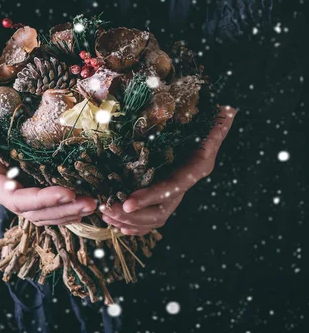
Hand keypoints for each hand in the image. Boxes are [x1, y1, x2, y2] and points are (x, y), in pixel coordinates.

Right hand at [0, 95, 96, 224]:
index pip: (16, 200)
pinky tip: (83, 198)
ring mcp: (16, 185)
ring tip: (92, 204)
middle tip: (90, 203)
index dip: (43, 200)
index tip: (69, 193)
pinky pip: (46, 199)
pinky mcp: (27, 178)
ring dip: (67, 211)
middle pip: (33, 211)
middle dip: (62, 210)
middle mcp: (2, 188)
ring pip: (42, 211)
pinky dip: (64, 203)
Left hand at [99, 105, 237, 235]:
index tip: (128, 203)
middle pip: (161, 211)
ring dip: (129, 220)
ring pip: (153, 216)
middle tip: (106, 209)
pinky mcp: (163, 189)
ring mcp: (174, 188)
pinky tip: (115, 220)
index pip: (172, 188)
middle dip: (133, 215)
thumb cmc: (208, 112)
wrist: (207, 115)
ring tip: (105, 213)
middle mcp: (185, 181)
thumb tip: (228, 111)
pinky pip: (149, 214)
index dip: (151, 197)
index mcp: (197, 166)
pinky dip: (133, 221)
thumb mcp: (215, 114)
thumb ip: (218, 119)